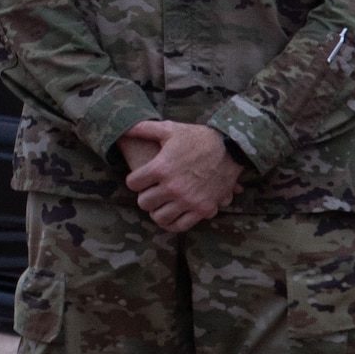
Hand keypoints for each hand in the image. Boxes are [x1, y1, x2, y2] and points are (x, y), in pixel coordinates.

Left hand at [122, 119, 244, 233]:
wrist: (230, 148)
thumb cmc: (198, 137)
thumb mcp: (170, 129)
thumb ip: (144, 129)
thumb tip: (124, 127)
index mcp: (161, 167)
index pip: (132, 184)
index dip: (134, 180)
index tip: (139, 179)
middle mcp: (173, 187)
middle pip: (144, 203)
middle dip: (145, 196)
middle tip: (150, 191)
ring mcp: (188, 201)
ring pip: (159, 217)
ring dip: (157, 210)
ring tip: (161, 203)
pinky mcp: (203, 209)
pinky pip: (180, 225)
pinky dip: (173, 222)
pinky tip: (172, 214)